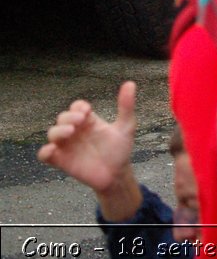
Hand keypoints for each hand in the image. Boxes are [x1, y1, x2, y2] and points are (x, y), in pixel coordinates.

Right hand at [38, 81, 142, 220]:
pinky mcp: (62, 161)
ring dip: (58, 131)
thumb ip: (126, 106)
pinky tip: (53, 150)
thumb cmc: (120, 149)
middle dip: (68, 117)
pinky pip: (45, 155)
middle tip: (79, 121)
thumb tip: (130, 83)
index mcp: (89, 121)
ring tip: (70, 132)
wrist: (117, 175)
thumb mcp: (126, 126)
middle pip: (63, 118)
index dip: (78, 106)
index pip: (77, 107)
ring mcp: (68, 146)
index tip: (87, 110)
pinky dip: (45, 152)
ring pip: (53, 133)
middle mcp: (76, 131)